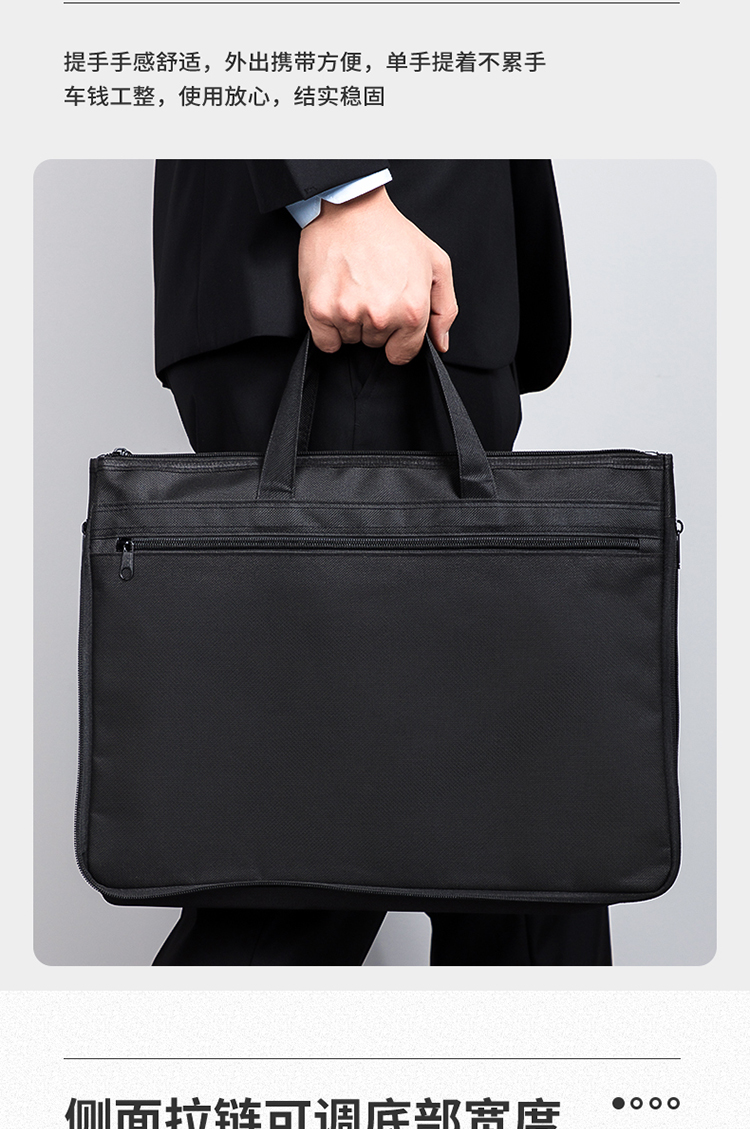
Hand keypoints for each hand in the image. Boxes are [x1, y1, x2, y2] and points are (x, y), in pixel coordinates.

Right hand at [298, 185, 457, 364]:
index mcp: (412, 310)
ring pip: (350, 341)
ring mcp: (348, 314)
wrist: (350, 207)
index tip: (392, 315)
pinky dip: (329, 329)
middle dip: (375, 324)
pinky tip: (336, 299)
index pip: (404, 353)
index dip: (398, 337)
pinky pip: (326, 342)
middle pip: (375, 345)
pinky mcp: (320, 310)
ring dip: (351, 322)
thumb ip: (445, 309)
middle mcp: (380, 316)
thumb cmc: (392, 233)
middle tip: (372, 289)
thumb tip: (440, 343)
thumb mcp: (435, 263)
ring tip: (354, 287)